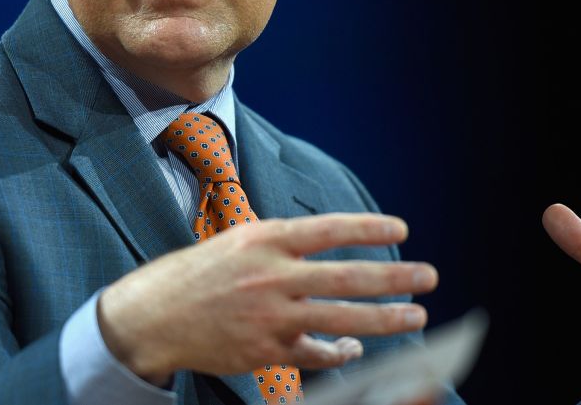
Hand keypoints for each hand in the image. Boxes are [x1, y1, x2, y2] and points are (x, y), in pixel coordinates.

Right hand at [97, 212, 437, 382]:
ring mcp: (270, 317)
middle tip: (428, 276)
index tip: (399, 228)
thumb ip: (279, 245)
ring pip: (342, 318)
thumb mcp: (235, 243)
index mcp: (262, 241)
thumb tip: (326, 244)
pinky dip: (341, 350)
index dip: (368, 228)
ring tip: (415, 315)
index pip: (328, 229)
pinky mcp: (266, 351)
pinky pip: (317, 354)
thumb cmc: (195, 275)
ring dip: (386, 318)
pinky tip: (354, 347)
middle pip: (348, 276)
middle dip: (395, 277)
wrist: (152, 317)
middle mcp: (271, 276)